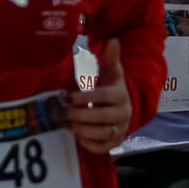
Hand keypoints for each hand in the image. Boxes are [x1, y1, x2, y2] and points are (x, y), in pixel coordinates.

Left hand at [64, 38, 130, 153]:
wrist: (124, 110)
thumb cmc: (112, 89)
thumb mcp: (112, 74)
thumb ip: (111, 59)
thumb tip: (113, 40)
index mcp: (120, 95)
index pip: (104, 97)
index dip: (85, 98)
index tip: (68, 97)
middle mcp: (123, 114)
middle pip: (103, 117)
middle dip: (81, 115)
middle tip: (64, 113)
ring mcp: (119, 130)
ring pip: (103, 133)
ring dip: (83, 129)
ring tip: (69, 124)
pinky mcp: (114, 143)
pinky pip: (102, 147)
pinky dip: (89, 143)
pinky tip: (77, 136)